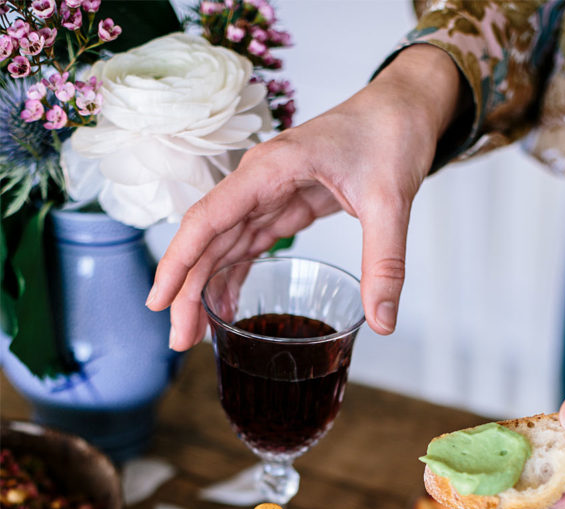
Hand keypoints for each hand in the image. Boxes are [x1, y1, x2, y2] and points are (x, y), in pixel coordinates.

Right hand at [146, 44, 463, 348]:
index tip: (158, 302)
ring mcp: (268, 194)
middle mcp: (258, 182)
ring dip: (205, 289)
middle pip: (207, 241)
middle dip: (188, 291)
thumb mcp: (391, 200)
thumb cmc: (391, 135)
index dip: (177, 263)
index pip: (207, 220)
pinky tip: (225, 310)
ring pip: (222, 246)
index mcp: (270, 170)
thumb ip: (385, 262)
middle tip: (181, 342)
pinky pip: (246, 245)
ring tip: (195, 336)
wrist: (405, 109)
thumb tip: (383, 322)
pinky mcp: (283, 206)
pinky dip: (233, 277)